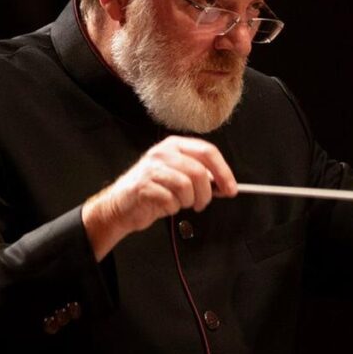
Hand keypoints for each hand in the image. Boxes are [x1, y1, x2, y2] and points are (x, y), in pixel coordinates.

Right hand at [82, 136, 237, 260]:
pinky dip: (173, 208)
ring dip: (188, 201)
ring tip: (180, 203)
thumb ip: (201, 176)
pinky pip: (171, 200)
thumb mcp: (179, 176)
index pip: (208, 151)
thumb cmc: (153, 191)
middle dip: (206, 193)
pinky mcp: (143, 186)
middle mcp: (163, 152)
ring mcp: (151, 168)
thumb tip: (225, 184)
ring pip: (186, 186)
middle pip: (199, 171)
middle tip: (202, 203)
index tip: (231, 188)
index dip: (224, 172)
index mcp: (175, 145)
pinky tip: (165, 205)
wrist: (121, 206)